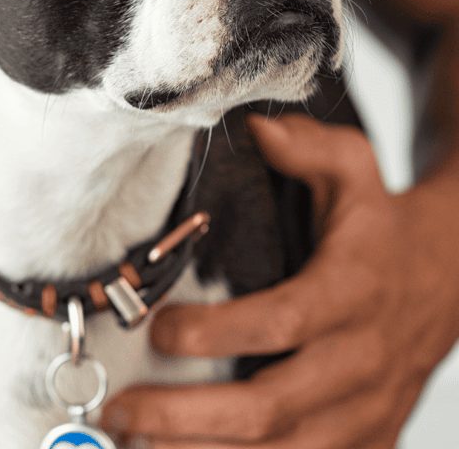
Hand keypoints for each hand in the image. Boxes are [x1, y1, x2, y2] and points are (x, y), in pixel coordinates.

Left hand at [100, 114, 458, 447]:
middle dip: (190, 417)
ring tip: (137, 447)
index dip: (218, 333)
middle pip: (273, 406)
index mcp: (351, 291)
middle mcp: (360, 359)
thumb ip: (307, 146)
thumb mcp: (355, 168)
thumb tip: (256, 129)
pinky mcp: (368, 437)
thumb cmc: (383, 221)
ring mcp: (366, 409)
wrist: (450, 276)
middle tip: (122, 411)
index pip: (282, 322)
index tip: (157, 329)